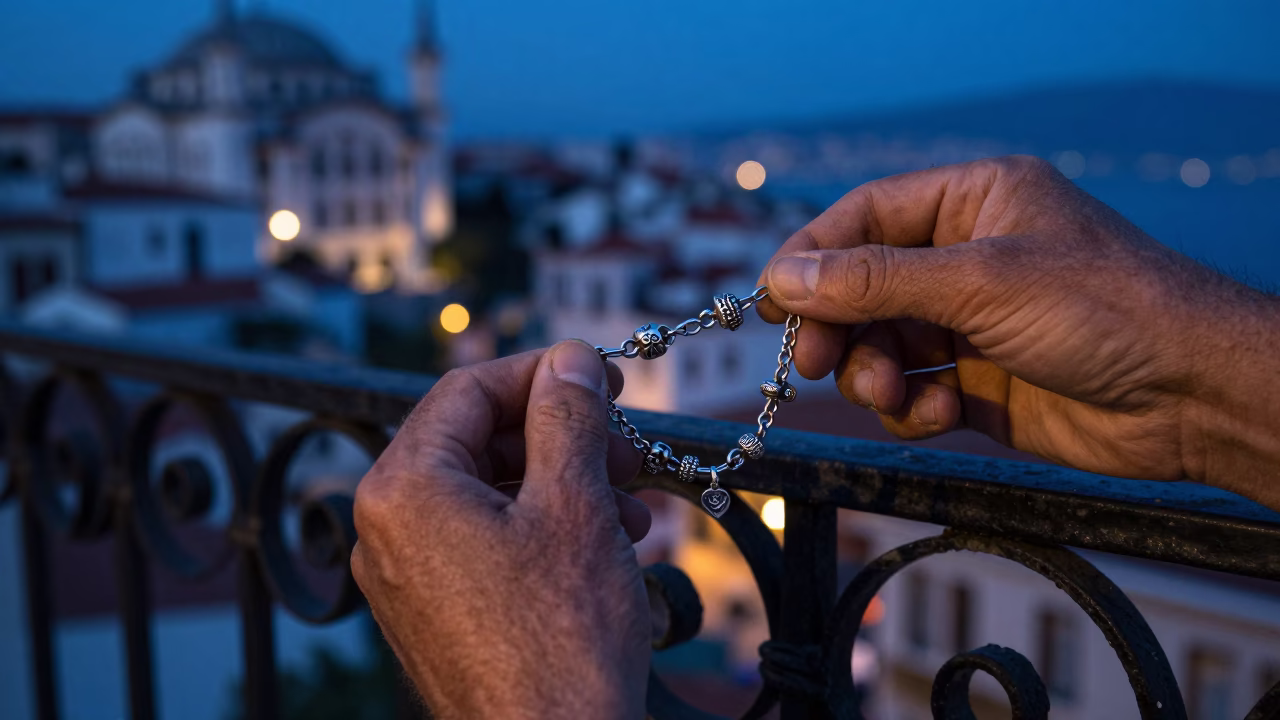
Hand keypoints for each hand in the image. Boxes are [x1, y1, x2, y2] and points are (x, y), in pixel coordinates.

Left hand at [351, 341, 651, 719]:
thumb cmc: (559, 641)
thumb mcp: (573, 505)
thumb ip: (566, 417)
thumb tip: (566, 359)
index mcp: (403, 489)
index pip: (468, 390)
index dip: (542, 373)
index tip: (600, 375)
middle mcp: (388, 529)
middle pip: (479, 441)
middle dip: (563, 437)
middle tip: (627, 444)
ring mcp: (407, 576)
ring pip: (492, 493)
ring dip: (567, 484)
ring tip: (632, 505)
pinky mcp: (437, 612)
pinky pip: (488, 542)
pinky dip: (547, 529)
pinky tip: (608, 542)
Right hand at [757, 156, 1279, 505]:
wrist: (1188, 397)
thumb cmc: (1104, 309)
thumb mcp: (980, 281)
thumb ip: (875, 280)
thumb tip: (784, 278)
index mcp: (972, 201)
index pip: (864, 217)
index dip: (812, 257)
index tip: (773, 300)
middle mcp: (966, 257)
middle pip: (861, 286)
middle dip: (837, 326)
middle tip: (815, 361)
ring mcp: (970, 322)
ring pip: (879, 343)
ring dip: (873, 373)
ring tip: (893, 394)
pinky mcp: (977, 382)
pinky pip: (910, 391)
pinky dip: (910, 407)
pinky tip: (938, 414)